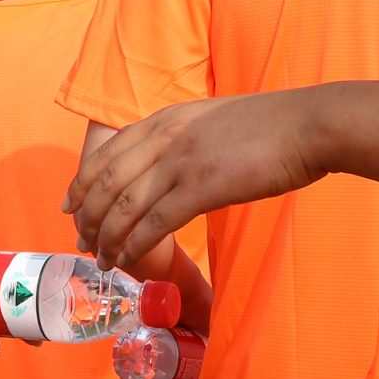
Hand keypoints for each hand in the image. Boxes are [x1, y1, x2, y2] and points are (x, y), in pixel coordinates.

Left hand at [66, 93, 320, 272]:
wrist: (308, 125)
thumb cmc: (271, 126)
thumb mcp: (212, 120)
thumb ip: (185, 137)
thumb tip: (171, 162)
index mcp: (165, 119)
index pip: (107, 153)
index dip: (82, 183)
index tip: (70, 205)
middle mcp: (164, 138)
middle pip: (106, 182)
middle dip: (87, 216)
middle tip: (82, 241)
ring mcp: (180, 162)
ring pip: (125, 206)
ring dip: (107, 237)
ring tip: (101, 259)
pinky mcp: (202, 187)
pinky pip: (155, 223)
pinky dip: (134, 244)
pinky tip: (127, 259)